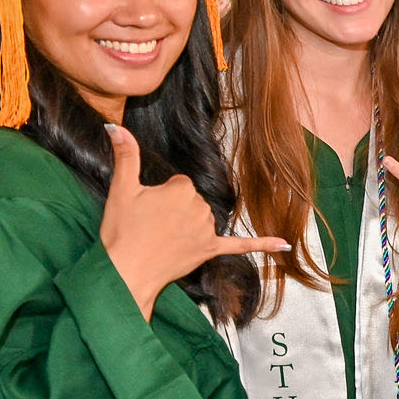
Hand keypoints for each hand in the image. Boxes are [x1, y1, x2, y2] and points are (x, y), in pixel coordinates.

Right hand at [100, 125, 288, 318]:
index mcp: (182, 189)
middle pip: (192, 201)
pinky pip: (240, 245)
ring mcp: (207, 230)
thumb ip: (125, 155)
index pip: (179, 184)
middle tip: (151, 226)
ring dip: (188, 226)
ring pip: (204, 219)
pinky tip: (284, 245)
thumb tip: (114, 126)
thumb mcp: (121, 189)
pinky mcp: (210, 250)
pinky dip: (262, 245)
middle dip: (174, 211)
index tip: (146, 209)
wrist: (126, 272)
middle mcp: (200, 207)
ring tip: (162, 239)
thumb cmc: (121, 231)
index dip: (161, 196)